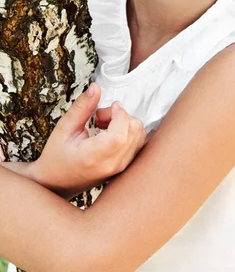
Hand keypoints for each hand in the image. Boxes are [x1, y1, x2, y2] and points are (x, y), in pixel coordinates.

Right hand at [30, 83, 146, 199]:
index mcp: (94, 158)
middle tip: (100, 118)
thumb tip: (96, 87)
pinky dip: (129, 132)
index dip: (119, 115)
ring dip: (126, 123)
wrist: (57, 183)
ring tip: (104, 127)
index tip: (107, 107)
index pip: (121, 135)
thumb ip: (82, 107)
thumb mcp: (64, 129)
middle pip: (135, 131)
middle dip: (121, 116)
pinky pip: (139, 143)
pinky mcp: (125, 167)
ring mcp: (120, 169)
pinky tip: (111, 134)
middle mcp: (112, 166)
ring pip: (140, 136)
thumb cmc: (56, 156)